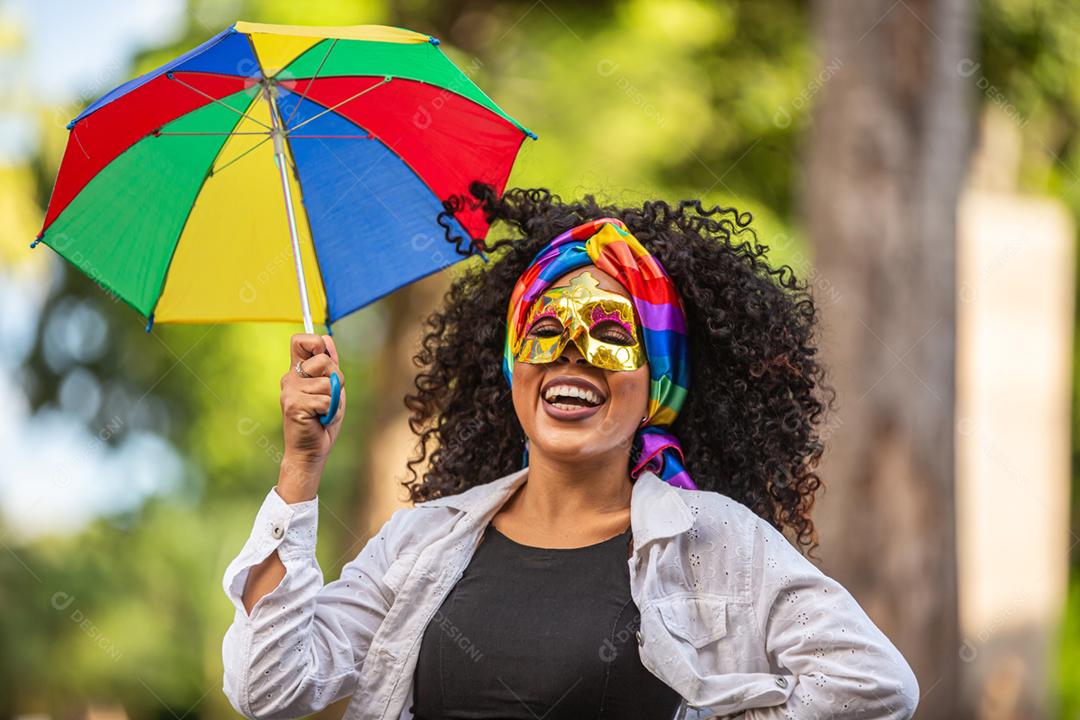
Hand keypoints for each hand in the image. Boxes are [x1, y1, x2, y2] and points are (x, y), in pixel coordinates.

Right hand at [278, 333, 346, 498]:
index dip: (315, 342)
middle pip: (323, 360)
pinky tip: (320, 419)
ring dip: (334, 399)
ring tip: (323, 411)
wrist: (311, 450)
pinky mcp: (294, 405)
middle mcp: (290, 378)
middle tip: (328, 396)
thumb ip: (329, 365)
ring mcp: (290, 391)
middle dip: (336, 378)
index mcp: (297, 371)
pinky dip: (331, 412)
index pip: (299, 340)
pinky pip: (326, 400)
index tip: (324, 356)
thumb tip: (326, 338)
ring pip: (328, 383)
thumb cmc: (322, 419)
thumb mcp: (330, 388)